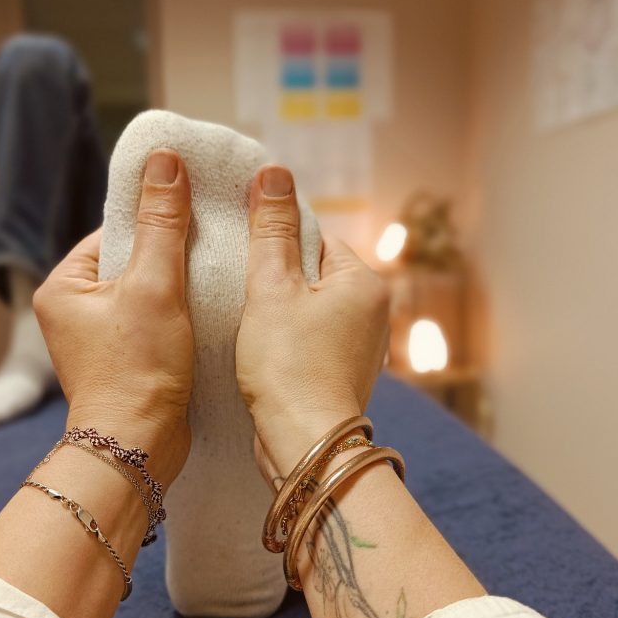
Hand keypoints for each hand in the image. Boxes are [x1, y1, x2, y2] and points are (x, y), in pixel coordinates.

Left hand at [33, 149, 192, 488]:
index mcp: (64, 287)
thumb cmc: (137, 371)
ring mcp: (100, 339)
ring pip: (148, 292)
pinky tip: (209, 309)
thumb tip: (166, 162)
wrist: (140, 447)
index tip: (196, 212)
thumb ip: (162, 223)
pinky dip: (181, 313)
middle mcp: (75, 312)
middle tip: (211, 245)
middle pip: (132, 262)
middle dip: (172, 254)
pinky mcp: (127, 361)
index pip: (113, 232)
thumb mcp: (154, 286)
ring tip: (215, 276)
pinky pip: (156, 321)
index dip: (156, 220)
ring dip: (180, 285)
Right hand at [236, 165, 389, 479]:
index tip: (244, 261)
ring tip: (252, 328)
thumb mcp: (271, 289)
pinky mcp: (343, 374)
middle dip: (276, 281)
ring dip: (278, 314)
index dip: (275, 245)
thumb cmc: (288, 367)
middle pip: (312, 274)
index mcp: (364, 282)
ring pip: (309, 310)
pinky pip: (311, 340)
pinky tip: (264, 354)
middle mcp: (373, 312)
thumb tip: (273, 173)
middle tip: (244, 297)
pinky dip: (287, 342)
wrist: (304, 444)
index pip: (315, 238)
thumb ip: (271, 230)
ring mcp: (361, 346)